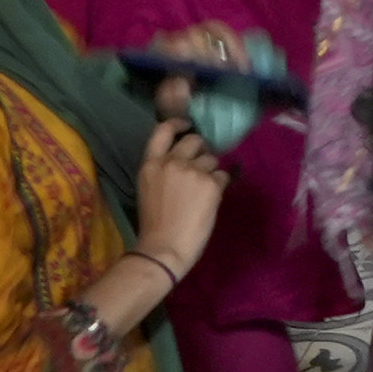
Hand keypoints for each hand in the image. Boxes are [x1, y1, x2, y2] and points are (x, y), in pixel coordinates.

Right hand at [132, 121, 231, 279]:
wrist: (163, 248)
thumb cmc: (154, 225)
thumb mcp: (150, 189)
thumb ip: (164, 171)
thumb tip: (187, 162)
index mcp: (150, 165)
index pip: (162, 130)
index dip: (178, 123)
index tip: (187, 125)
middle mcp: (171, 162)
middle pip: (194, 140)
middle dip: (201, 149)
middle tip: (202, 166)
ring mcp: (192, 171)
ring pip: (212, 158)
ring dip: (211, 170)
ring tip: (204, 190)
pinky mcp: (211, 183)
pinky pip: (223, 176)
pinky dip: (220, 185)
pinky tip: (212, 200)